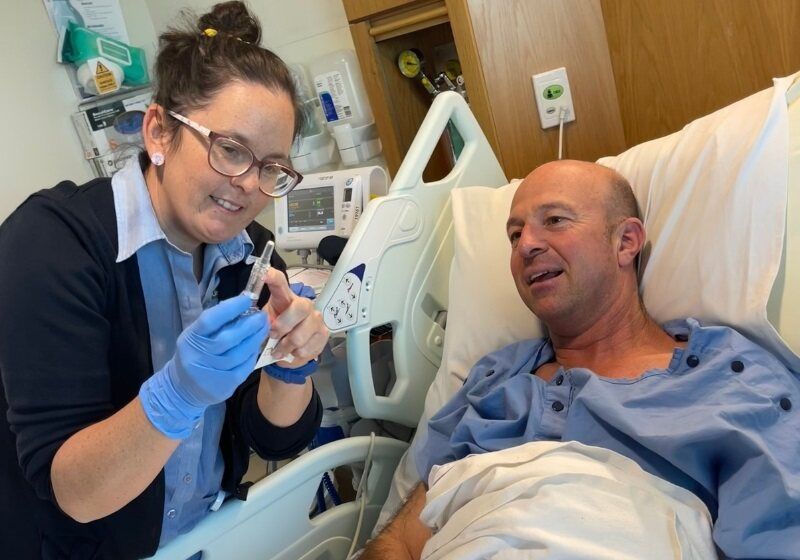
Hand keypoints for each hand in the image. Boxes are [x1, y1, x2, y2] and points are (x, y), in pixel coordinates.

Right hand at [139, 294, 268, 437]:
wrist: (183, 389)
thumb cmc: (194, 354)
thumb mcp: (196, 335)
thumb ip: (215, 322)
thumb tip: (240, 304)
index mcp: (191, 338)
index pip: (210, 320)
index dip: (231, 308)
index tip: (247, 299)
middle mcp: (199, 356)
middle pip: (228, 338)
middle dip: (249, 325)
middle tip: (263, 315)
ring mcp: (212, 372)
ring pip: (239, 353)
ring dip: (255, 339)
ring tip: (264, 328)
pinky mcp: (225, 385)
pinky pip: (244, 366)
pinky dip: (253, 354)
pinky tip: (257, 345)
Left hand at [263, 268, 328, 366]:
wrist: (289, 350)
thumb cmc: (276, 332)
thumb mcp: (265, 324)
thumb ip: (261, 322)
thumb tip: (255, 325)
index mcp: (285, 298)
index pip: (280, 283)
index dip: (272, 277)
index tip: (264, 274)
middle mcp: (305, 304)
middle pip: (300, 308)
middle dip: (284, 326)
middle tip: (273, 336)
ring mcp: (317, 319)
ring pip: (301, 336)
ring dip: (286, 347)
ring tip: (280, 350)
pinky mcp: (323, 334)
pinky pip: (307, 349)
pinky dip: (295, 355)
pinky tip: (292, 352)